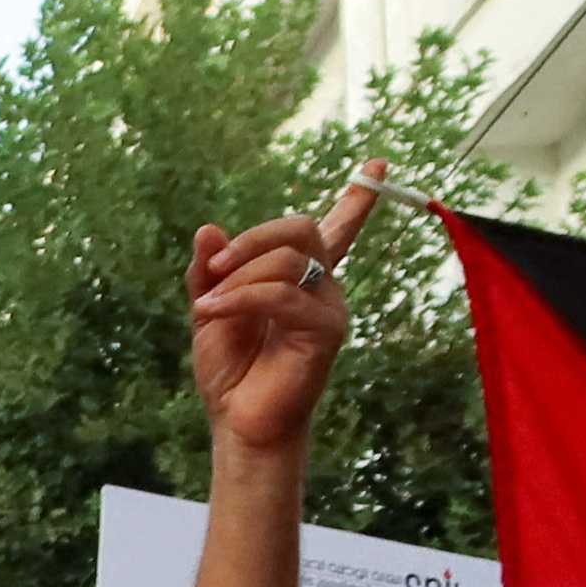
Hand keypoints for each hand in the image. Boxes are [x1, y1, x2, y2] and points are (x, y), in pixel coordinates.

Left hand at [192, 162, 386, 456]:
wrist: (237, 421)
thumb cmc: (230, 369)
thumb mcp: (209, 309)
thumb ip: (209, 270)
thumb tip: (209, 229)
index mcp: (298, 278)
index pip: (335, 229)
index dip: (357, 199)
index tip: (378, 165)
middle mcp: (321, 286)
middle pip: (301, 228)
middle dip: (253, 238)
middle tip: (214, 268)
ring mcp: (328, 307)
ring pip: (287, 260)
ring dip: (237, 277)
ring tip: (207, 307)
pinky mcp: (325, 331)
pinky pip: (281, 295)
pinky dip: (240, 299)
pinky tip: (211, 314)